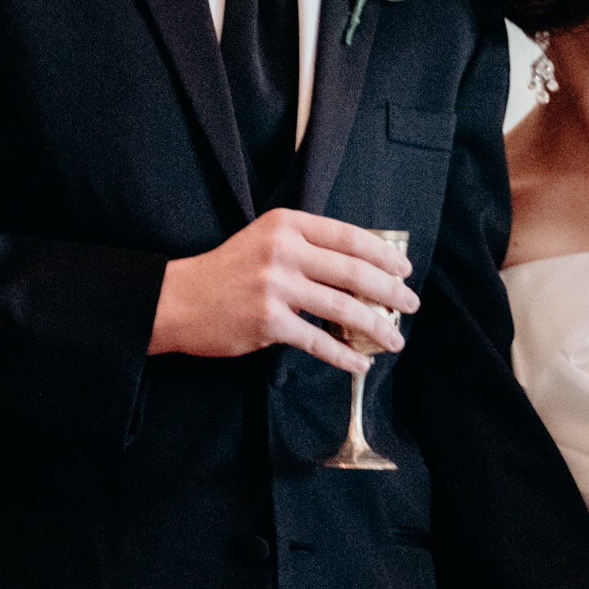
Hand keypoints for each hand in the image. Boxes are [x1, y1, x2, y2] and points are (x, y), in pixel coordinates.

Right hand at [148, 210, 417, 371]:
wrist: (178, 300)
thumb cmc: (226, 272)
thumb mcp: (265, 242)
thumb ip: (306, 247)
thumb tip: (361, 269)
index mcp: (286, 225)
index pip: (347, 236)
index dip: (382, 254)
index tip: (404, 270)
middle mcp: (283, 252)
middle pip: (353, 271)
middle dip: (390, 291)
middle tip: (410, 304)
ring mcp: (275, 287)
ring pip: (343, 308)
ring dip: (376, 326)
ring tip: (395, 339)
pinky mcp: (268, 323)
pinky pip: (318, 342)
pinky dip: (344, 355)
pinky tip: (360, 363)